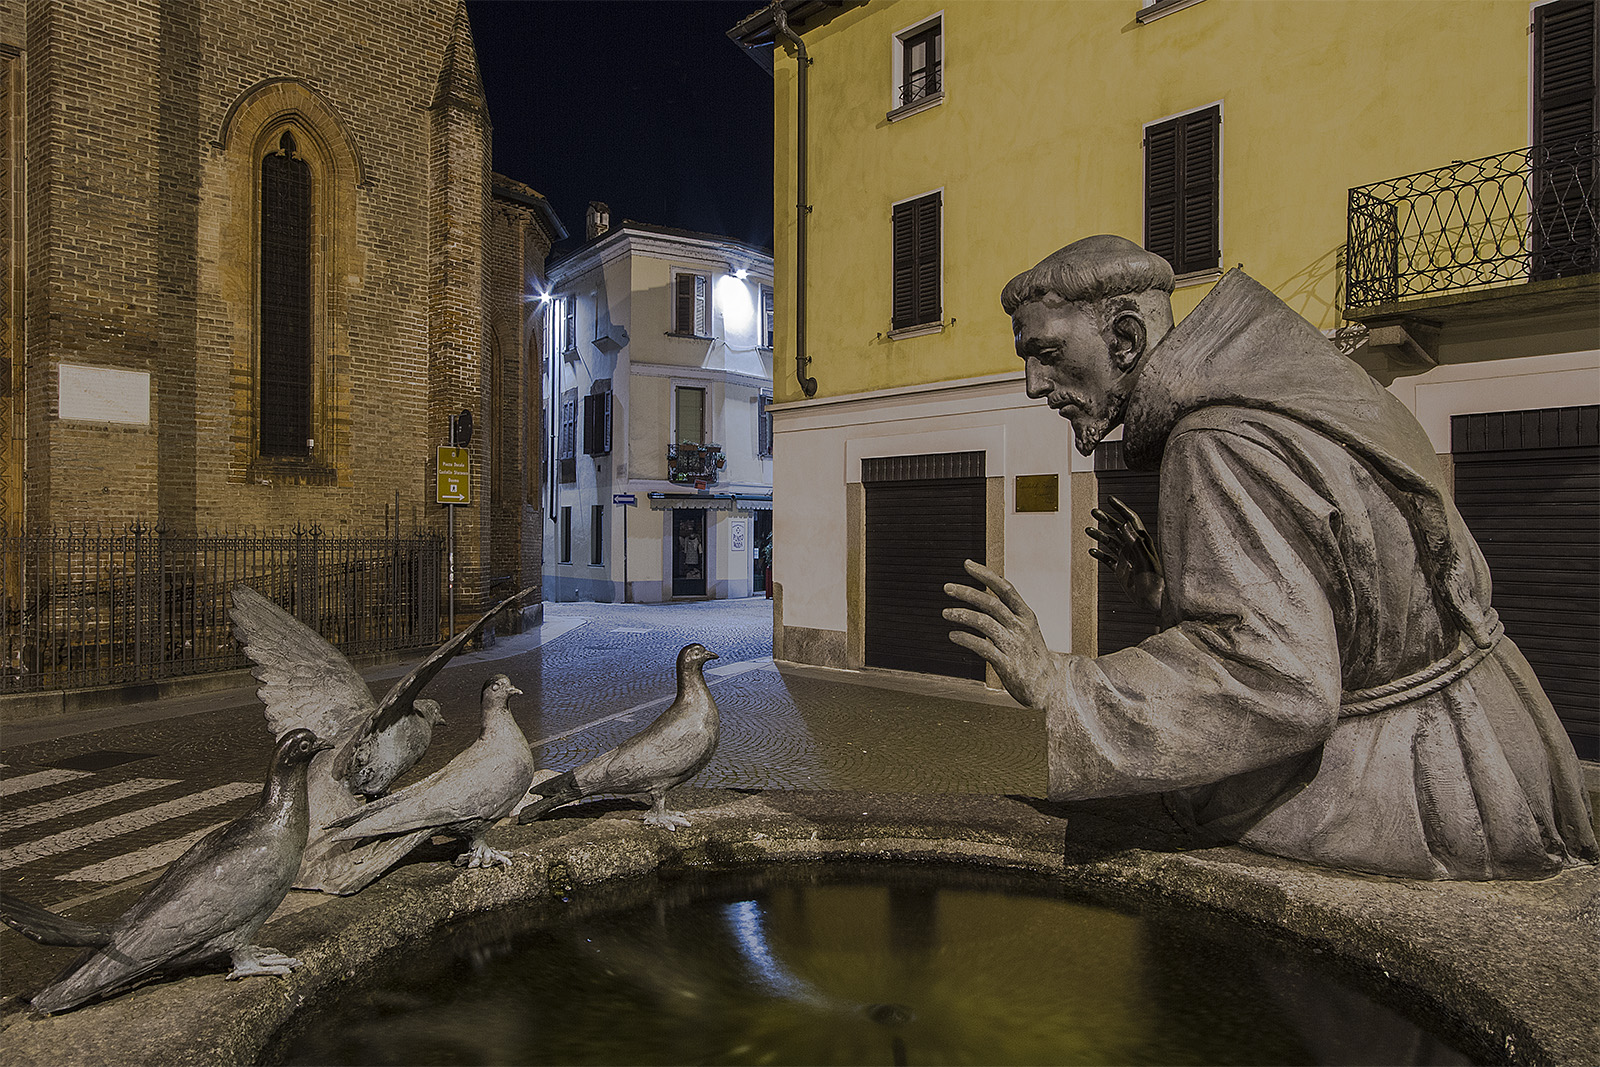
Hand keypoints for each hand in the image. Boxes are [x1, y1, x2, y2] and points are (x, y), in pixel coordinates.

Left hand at [943, 560, 1058, 709]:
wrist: (1050, 686)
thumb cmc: (1032, 655)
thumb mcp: (1026, 628)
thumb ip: (1008, 612)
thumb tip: (986, 593)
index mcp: (1026, 615)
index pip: (1005, 588)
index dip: (985, 574)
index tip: (967, 564)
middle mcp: (1020, 627)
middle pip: (991, 603)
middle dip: (967, 592)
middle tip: (947, 587)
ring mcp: (1014, 645)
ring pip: (984, 623)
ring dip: (962, 615)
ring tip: (946, 613)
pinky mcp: (1007, 664)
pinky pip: (982, 647)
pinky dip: (965, 639)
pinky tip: (953, 635)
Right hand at [1088, 496, 1163, 613]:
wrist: (1155, 601)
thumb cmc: (1156, 582)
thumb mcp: (1147, 561)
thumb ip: (1135, 544)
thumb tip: (1124, 526)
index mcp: (1142, 542)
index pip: (1131, 520)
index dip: (1121, 508)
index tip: (1110, 499)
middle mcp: (1134, 547)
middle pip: (1118, 528)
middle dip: (1106, 519)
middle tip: (1094, 511)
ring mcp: (1126, 558)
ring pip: (1110, 542)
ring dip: (1099, 535)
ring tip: (1088, 530)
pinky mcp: (1120, 570)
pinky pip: (1107, 559)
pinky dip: (1099, 554)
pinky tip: (1091, 551)